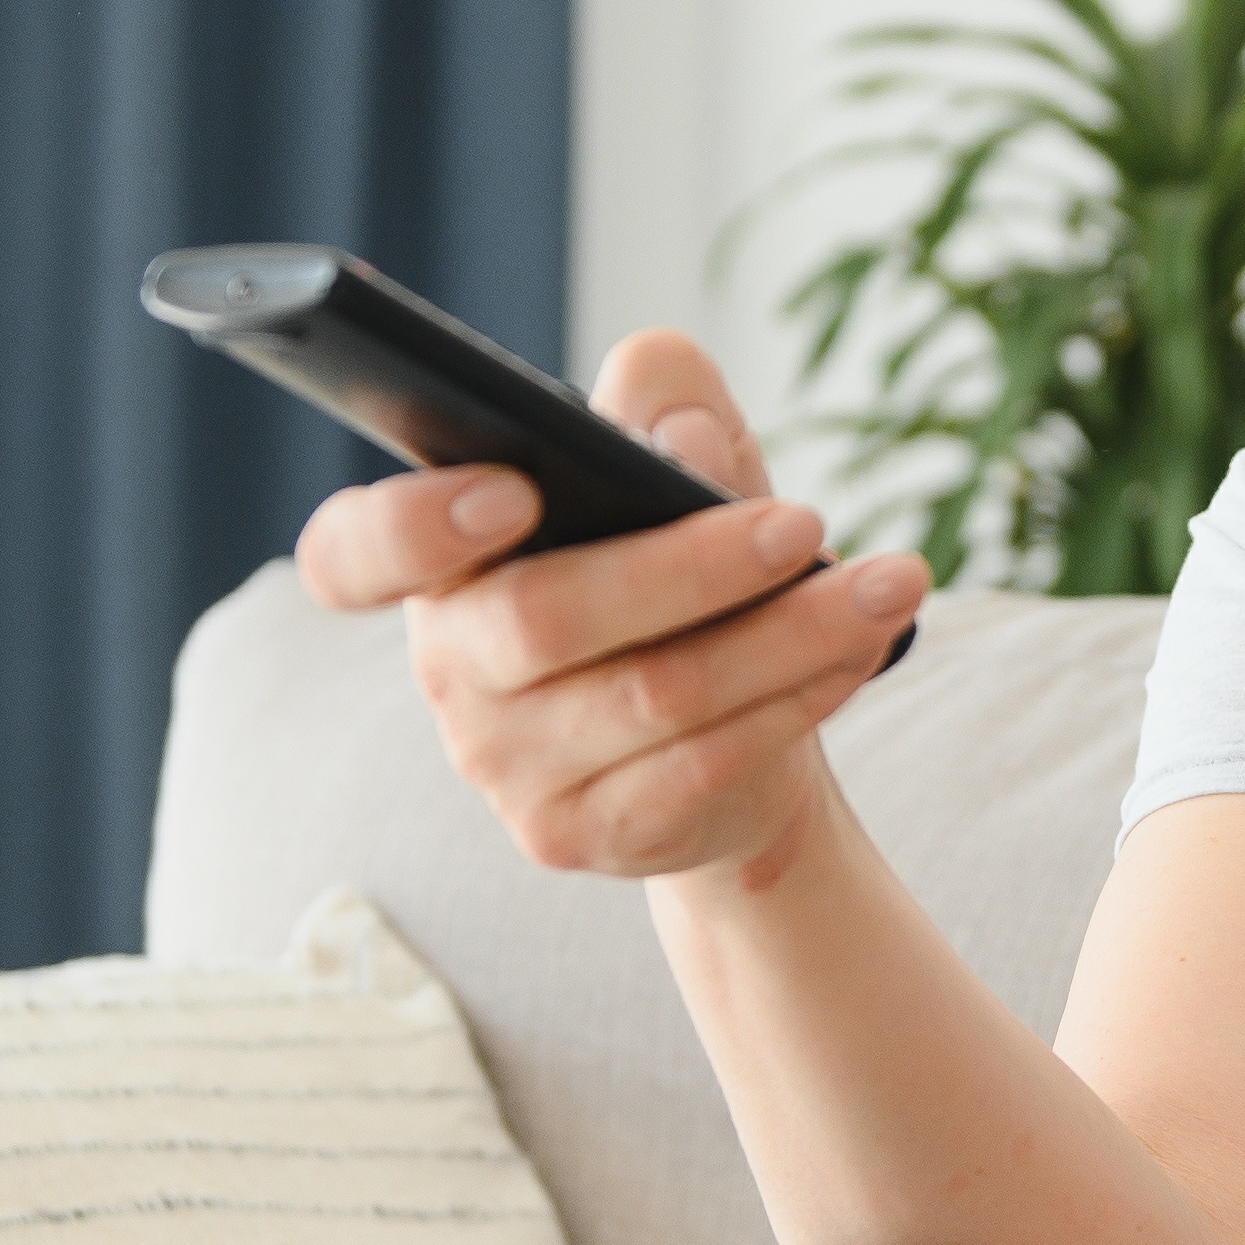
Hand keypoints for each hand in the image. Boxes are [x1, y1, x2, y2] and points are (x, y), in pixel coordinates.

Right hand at [291, 330, 928, 883]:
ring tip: (890, 585)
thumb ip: (663, 408)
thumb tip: (676, 439)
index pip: (354, 553)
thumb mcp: (676, 466)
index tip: (514, 489)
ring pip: (654, 696)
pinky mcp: (578, 835)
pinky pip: (700, 767)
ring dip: (789, 635)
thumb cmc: (680, 576)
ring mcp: (504, 767)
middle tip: (802, 523)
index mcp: (437, 564)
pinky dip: (797, 699)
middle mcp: (448, 670)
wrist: (728, 746)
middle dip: (691, 566)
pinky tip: (860, 650)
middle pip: (548, 619)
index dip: (414, 525)